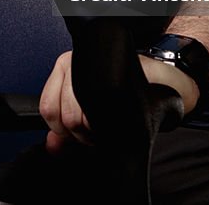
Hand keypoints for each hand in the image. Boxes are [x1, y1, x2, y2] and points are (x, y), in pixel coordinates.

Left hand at [38, 50, 200, 153]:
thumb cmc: (126, 97)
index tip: (83, 133)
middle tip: (102, 129)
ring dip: (95, 130)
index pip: (47, 109)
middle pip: (61, 115)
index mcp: (63, 71)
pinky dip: (105, 119)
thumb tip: (50, 146)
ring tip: (110, 123)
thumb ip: (67, 131)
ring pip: (75, 113)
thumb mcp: (91, 116)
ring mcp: (88, 61)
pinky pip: (95, 104)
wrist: (161, 83)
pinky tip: (116, 115)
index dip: (64, 130)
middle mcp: (71, 62)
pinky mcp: (108, 66)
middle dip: (83, 133)